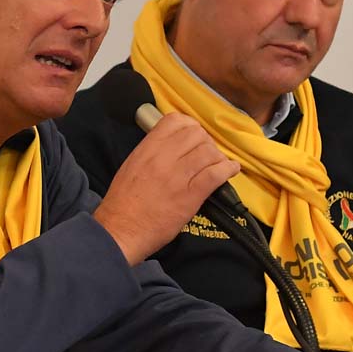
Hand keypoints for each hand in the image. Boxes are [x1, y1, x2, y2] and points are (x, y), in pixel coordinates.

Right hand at [93, 112, 239, 264]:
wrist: (121, 230)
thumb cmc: (123, 203)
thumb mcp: (132, 166)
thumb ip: (152, 152)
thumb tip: (173, 145)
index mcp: (147, 149)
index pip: (175, 121)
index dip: (189, 126)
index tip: (193, 136)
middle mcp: (163, 157)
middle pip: (196, 134)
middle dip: (205, 142)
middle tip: (205, 154)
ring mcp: (178, 176)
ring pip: (208, 151)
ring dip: (217, 157)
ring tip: (218, 164)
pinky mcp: (190, 195)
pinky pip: (216, 174)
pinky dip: (228, 169)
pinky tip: (231, 170)